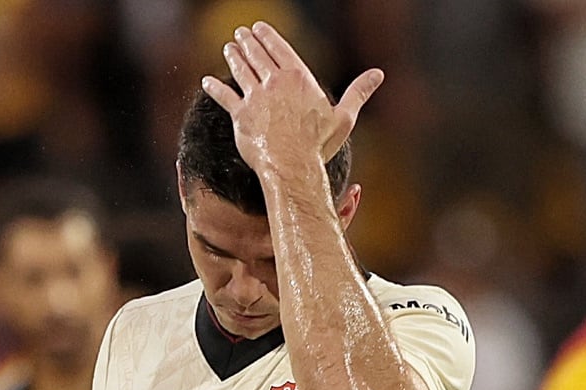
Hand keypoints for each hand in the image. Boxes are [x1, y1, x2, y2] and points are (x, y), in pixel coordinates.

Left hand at [200, 23, 383, 176]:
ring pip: (240, 70)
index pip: (279, 48)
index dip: (267, 36)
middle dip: (247, 41)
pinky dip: (215, 87)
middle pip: (257, 55)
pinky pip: (224, 97)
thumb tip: (379, 74)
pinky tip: (206, 81)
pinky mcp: (240, 116)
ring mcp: (255, 98)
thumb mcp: (343, 116)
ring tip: (228, 48)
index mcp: (298, 77)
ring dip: (233, 57)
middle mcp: (273, 82)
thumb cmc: (319, 144)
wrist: (292, 166)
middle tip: (240, 34)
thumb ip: (358, 91)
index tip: (258, 28)